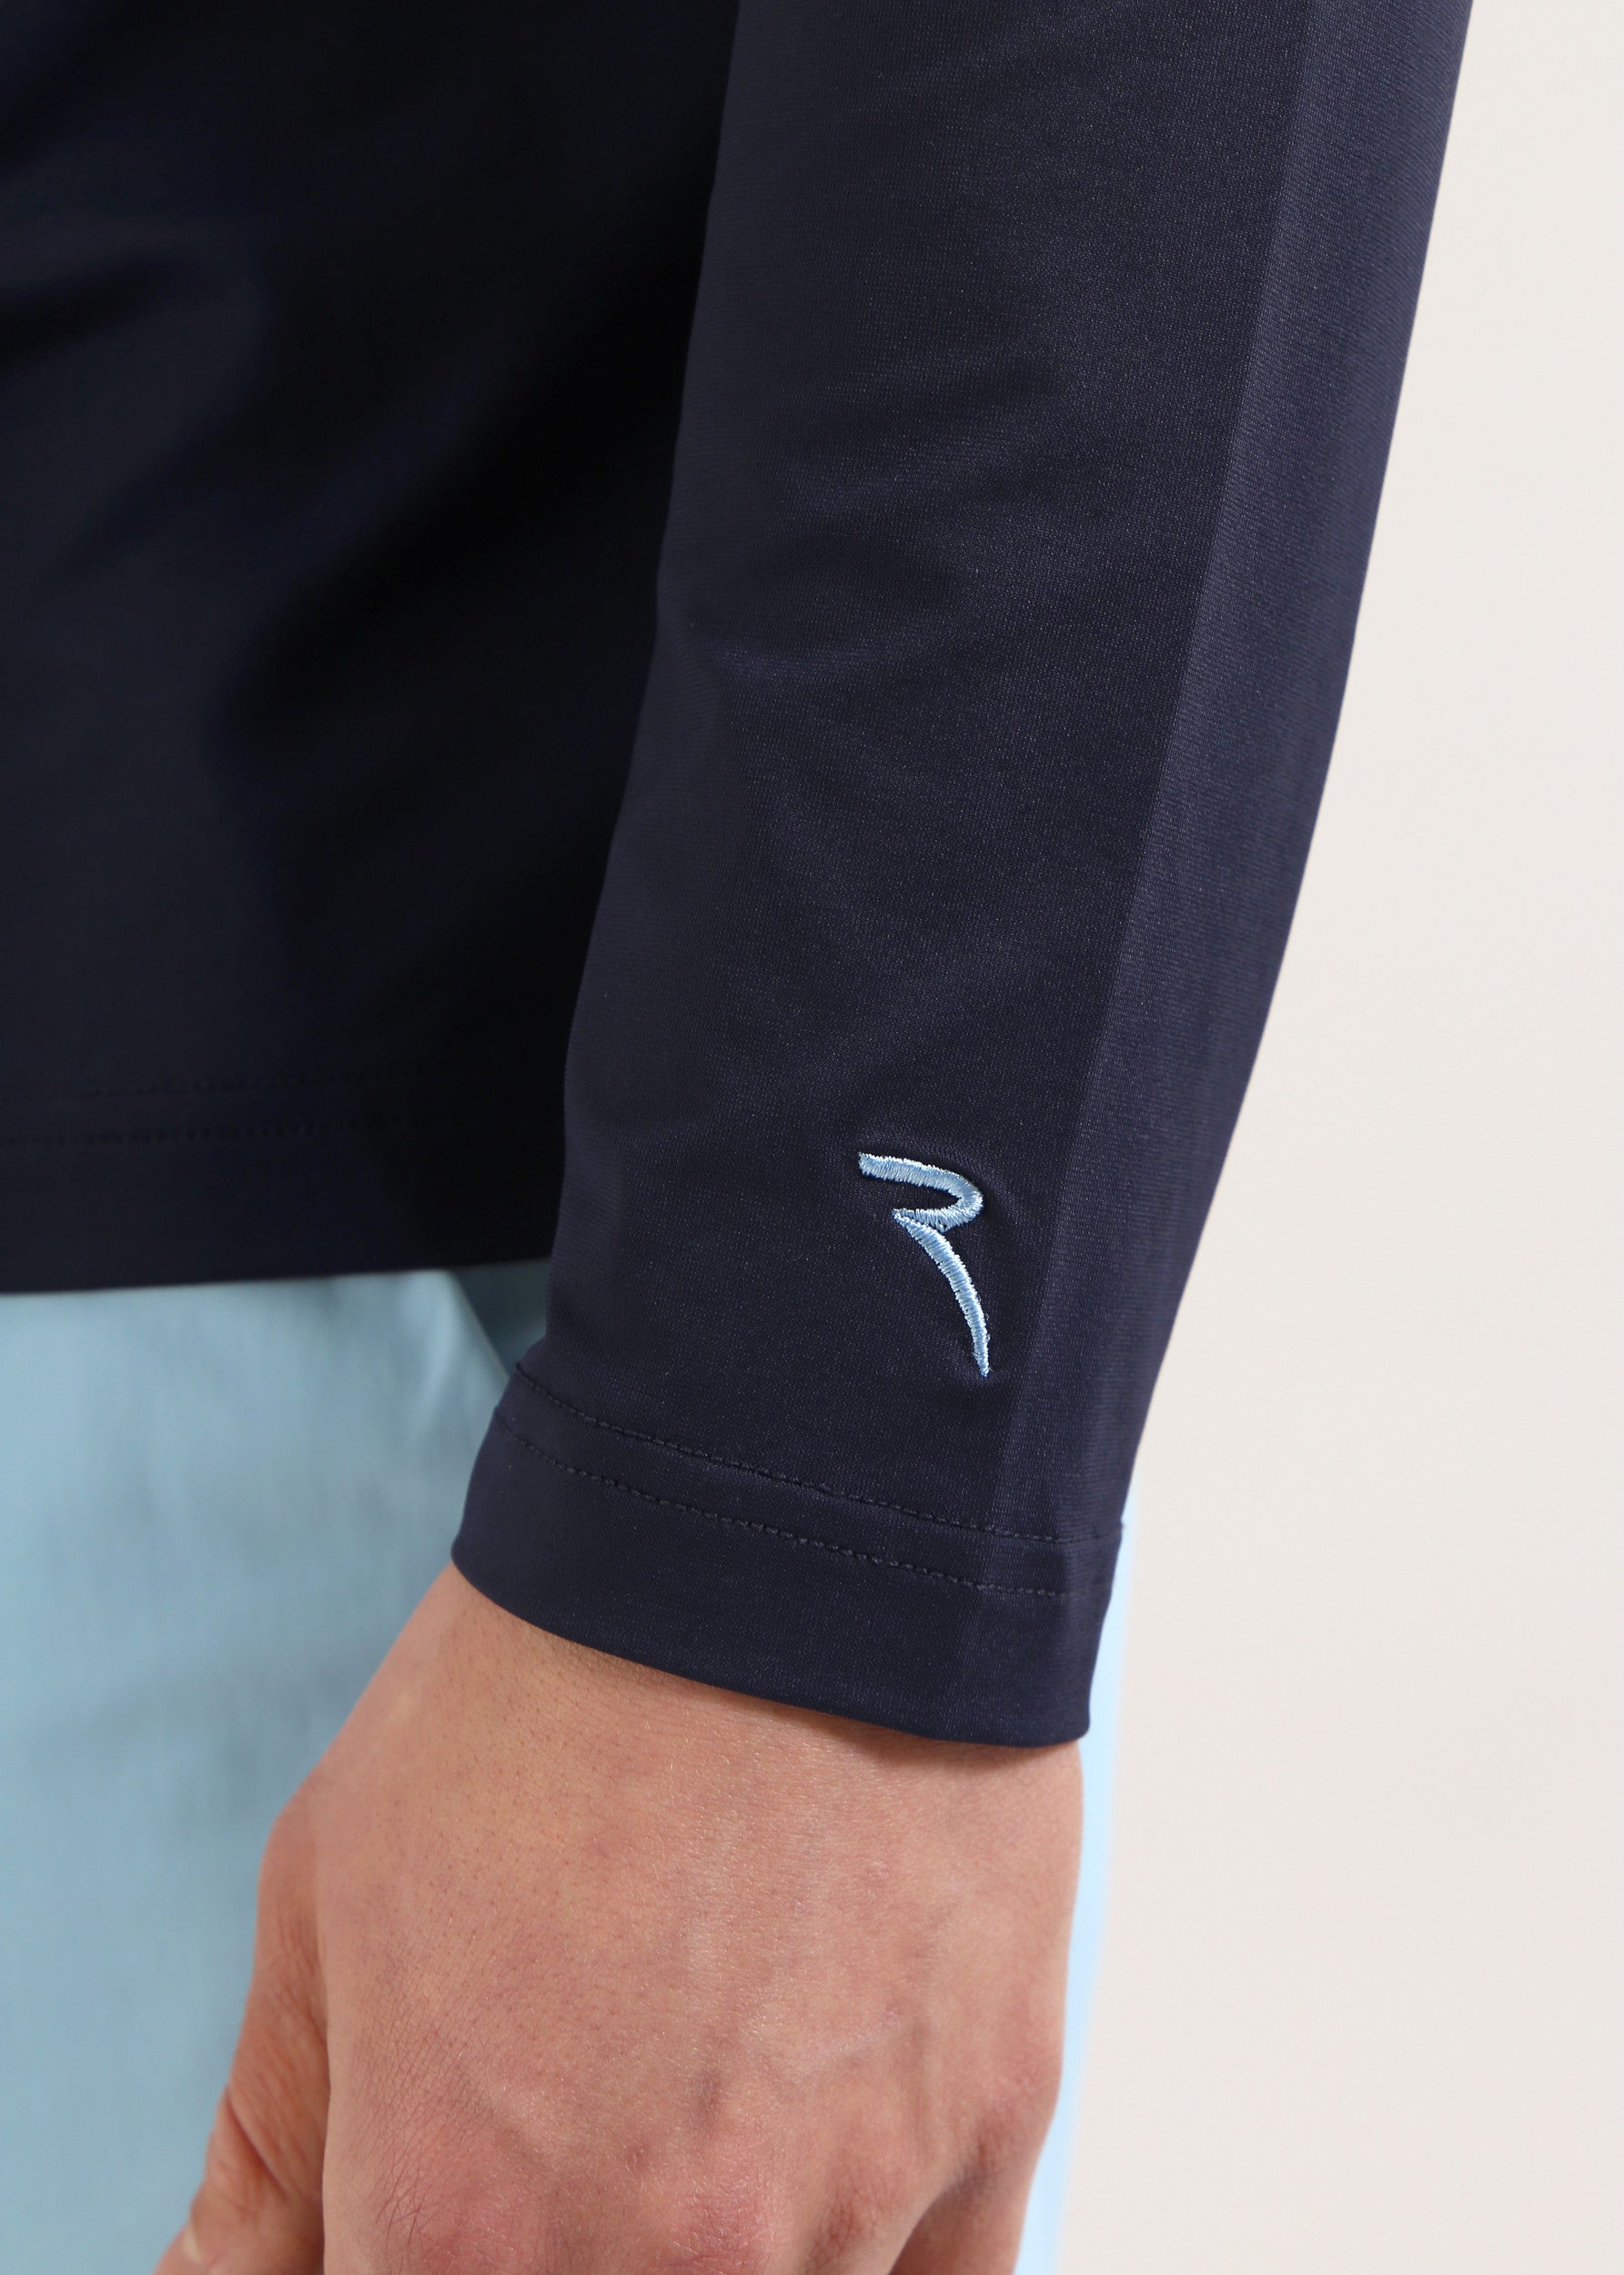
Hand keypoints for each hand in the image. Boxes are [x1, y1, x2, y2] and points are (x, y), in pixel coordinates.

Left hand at [158, 1566, 1079, 2273]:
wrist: (772, 1523)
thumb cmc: (546, 1690)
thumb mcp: (328, 1905)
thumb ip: (270, 2163)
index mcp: (463, 2230)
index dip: (409, 2257)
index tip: (442, 2197)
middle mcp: (667, 2264)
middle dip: (566, 2243)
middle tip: (577, 2113)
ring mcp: (849, 2209)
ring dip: (725, 2242)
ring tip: (702, 2074)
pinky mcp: (992, 2128)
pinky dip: (869, 2244)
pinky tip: (820, 2130)